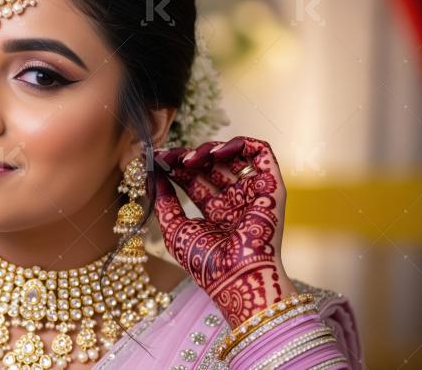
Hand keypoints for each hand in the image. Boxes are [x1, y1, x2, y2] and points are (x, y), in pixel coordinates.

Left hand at [152, 136, 296, 326]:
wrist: (233, 277)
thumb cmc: (205, 263)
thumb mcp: (174, 228)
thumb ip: (164, 201)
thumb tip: (151, 175)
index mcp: (216, 214)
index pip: (195, 180)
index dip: (176, 167)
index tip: (157, 159)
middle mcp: (235, 202)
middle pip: (212, 167)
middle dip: (188, 157)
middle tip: (169, 156)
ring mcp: (253, 194)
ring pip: (234, 156)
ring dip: (209, 150)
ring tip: (189, 158)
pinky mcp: (270, 187)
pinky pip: (261, 153)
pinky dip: (239, 144)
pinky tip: (215, 153)